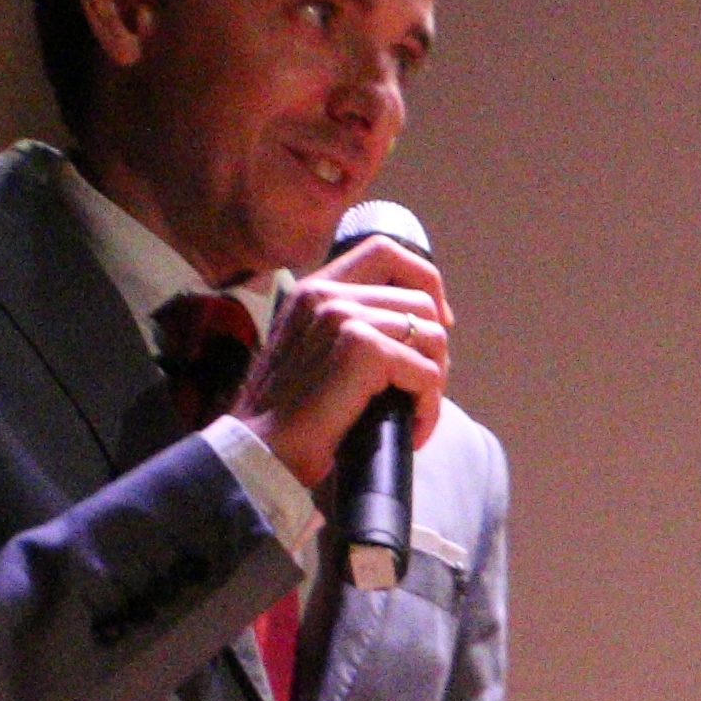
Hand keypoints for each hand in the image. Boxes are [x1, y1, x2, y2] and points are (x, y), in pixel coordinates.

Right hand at [236, 234, 448, 495]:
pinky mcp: (362, 349)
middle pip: (422, 301)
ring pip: (433, 337)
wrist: (262, 449)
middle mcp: (326, 293)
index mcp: (314, 288)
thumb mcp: (316, 351)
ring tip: (412, 414)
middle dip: (435, 350)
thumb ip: (353, 325)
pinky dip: (429, 409)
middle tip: (419, 391)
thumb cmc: (295, 414)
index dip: (424, 281)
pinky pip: (428, 374)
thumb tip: (419, 324)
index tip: (437, 321)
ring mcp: (343, 316)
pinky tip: (411, 431)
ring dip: (434, 383)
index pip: (385, 250)